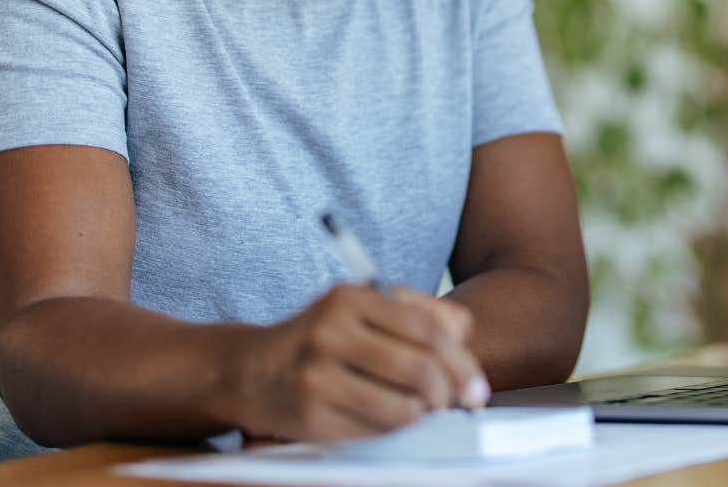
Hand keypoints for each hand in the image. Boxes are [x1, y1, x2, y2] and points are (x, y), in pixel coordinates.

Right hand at [226, 283, 488, 441]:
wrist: (251, 370)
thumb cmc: (322, 340)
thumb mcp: (362, 309)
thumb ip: (417, 314)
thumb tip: (464, 336)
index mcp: (351, 297)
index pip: (428, 330)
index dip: (462, 361)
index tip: (476, 386)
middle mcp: (331, 332)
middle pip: (421, 369)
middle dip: (449, 393)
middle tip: (457, 403)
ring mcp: (317, 375)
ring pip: (403, 407)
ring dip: (423, 415)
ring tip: (422, 410)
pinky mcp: (309, 414)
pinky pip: (375, 431)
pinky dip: (393, 429)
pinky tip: (389, 418)